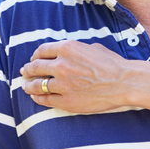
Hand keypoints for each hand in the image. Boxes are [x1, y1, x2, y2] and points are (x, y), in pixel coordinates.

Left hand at [20, 41, 134, 112]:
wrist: (124, 82)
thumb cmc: (112, 63)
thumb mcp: (91, 47)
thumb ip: (74, 50)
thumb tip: (65, 53)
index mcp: (67, 48)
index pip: (42, 51)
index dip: (35, 55)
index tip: (33, 59)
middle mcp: (61, 65)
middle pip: (36, 67)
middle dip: (28, 69)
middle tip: (24, 72)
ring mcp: (63, 84)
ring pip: (37, 84)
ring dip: (28, 85)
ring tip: (25, 86)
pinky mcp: (67, 101)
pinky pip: (45, 99)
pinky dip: (37, 98)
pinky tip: (35, 97)